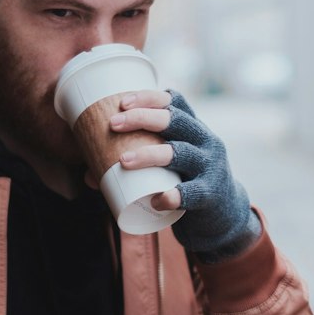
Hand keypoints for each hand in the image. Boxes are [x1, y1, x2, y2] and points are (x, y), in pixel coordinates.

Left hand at [109, 89, 260, 261]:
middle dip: (142, 118)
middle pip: (175, 120)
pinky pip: (193, 192)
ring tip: (123, 161)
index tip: (122, 101)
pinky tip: (157, 200)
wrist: (223, 217)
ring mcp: (210, 167)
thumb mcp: (169, 167)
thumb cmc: (186, 183)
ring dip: (150, 154)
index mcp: (193, 128)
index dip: (149, 97)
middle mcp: (205, 141)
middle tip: (113, 124)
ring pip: (180, 153)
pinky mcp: (211, 194)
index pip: (175, 101)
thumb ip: (136, 164)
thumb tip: (89, 175)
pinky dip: (174, 195)